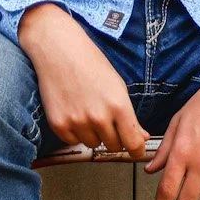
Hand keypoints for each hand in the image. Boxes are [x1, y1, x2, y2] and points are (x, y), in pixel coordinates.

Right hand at [18, 3, 148, 157]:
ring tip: (87, 110)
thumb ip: (130, 117)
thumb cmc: (90, 63)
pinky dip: (75, 131)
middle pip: (114, 146)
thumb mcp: (117, 87)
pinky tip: (73, 111)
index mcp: (119, 106)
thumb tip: (141, 138)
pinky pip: (73, 141)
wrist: (58, 50)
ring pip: (93, 144)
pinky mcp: (58, 124)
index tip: (135, 149)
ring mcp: (77, 122)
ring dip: (93, 133)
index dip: (136, 149)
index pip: (133, 144)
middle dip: (114, 137)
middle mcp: (99, 117)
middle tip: (106, 118)